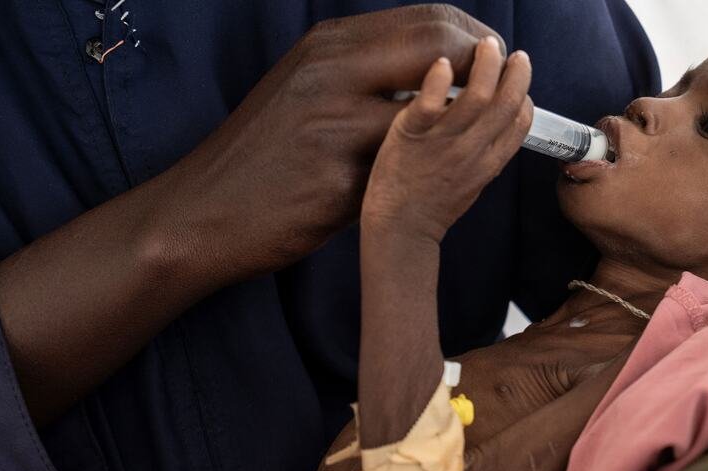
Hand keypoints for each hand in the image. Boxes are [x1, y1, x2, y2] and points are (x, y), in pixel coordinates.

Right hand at [150, 5, 501, 280]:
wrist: (203, 212)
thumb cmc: (264, 153)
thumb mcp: (308, 88)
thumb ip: (367, 71)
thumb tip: (439, 65)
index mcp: (328, 47)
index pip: (427, 20)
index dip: (476, 37)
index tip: (496, 57)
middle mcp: (331, 74)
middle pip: (438, 49)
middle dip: (485, 69)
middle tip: (504, 91)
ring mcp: (333, 127)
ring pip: (434, 114)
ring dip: (466, 126)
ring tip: (477, 138)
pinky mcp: (339, 183)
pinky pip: (408, 172)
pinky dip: (430, 174)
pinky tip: (432, 182)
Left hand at [361, 37, 533, 241]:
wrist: (401, 230)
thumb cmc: (433, 207)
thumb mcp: (473, 184)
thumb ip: (486, 154)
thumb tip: (494, 126)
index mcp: (490, 162)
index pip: (521, 122)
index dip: (525, 96)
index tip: (518, 81)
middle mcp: (472, 151)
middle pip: (505, 103)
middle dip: (516, 73)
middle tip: (513, 54)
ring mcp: (443, 144)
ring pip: (476, 96)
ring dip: (485, 65)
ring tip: (485, 46)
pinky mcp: (411, 137)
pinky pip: (430, 104)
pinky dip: (439, 80)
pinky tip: (442, 64)